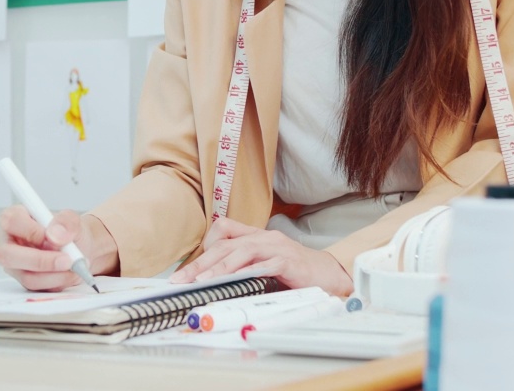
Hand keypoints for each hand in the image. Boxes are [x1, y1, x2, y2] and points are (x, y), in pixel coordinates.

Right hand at [0, 206, 116, 290]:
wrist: (79, 248)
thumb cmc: (68, 231)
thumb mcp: (73, 219)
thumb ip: (66, 222)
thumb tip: (55, 235)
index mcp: (15, 218)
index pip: (11, 220)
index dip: (31, 231)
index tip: (51, 237)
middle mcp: (8, 242)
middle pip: (7, 255)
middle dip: (40, 261)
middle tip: (66, 260)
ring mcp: (14, 264)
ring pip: (26, 276)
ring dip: (54, 274)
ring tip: (73, 265)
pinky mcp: (24, 280)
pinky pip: (37, 287)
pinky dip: (57, 282)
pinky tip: (68, 273)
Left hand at [168, 218, 353, 295]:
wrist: (330, 274)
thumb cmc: (296, 271)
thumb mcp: (265, 266)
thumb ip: (245, 267)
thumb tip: (215, 281)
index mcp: (257, 236)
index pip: (223, 232)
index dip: (204, 250)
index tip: (187, 271)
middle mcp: (265, 237)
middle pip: (226, 244)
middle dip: (201, 263)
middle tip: (182, 279)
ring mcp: (277, 248)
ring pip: (241, 251)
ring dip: (219, 267)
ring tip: (202, 281)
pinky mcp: (289, 261)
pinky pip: (265, 264)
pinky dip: (248, 272)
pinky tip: (234, 281)